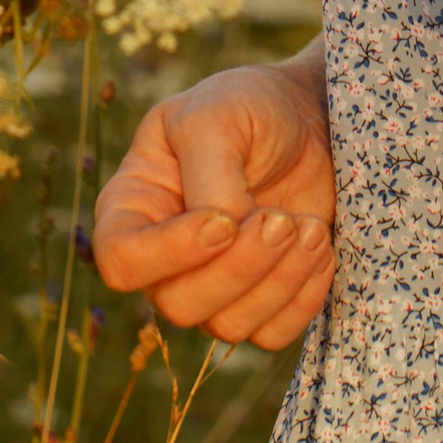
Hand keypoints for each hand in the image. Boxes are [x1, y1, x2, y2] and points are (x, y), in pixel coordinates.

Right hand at [93, 45, 336, 347]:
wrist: (310, 117)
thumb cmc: (250, 107)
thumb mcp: (216, 118)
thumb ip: (210, 177)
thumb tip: (223, 237)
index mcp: (133, 204)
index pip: (121, 261)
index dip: (169, 254)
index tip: (224, 221)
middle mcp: (165, 255)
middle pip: (177, 306)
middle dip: (238, 269)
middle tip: (281, 219)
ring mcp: (211, 283)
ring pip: (226, 326)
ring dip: (278, 281)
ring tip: (310, 227)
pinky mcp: (259, 300)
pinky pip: (270, 335)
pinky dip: (302, 298)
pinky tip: (320, 246)